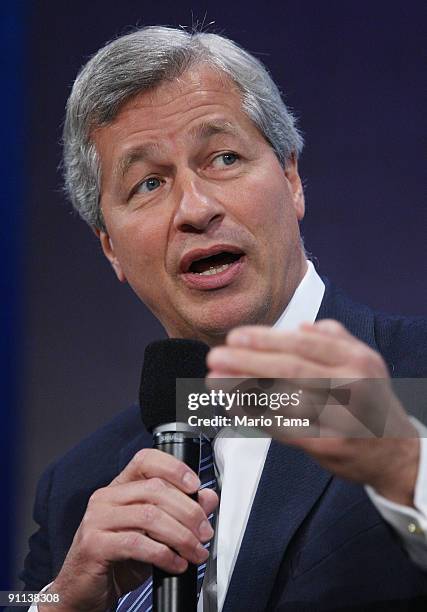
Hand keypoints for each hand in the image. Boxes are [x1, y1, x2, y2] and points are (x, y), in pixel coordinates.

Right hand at [42, 449, 217, 611]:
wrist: (83, 592)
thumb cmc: (117, 560)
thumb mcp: (153, 534)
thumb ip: (179, 513)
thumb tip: (208, 498)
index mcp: (120, 487)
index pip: (146, 460)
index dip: (174, 468)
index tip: (196, 486)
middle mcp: (106, 497)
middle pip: (155, 489)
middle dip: (188, 511)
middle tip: (205, 532)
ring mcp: (97, 519)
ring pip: (150, 516)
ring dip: (181, 535)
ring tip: (195, 551)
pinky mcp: (94, 544)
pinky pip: (137, 543)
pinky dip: (163, 554)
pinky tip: (176, 564)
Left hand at [207, 319, 419, 506]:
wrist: (394, 451)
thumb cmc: (370, 400)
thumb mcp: (364, 360)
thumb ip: (334, 338)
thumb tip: (300, 327)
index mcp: (356, 359)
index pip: (303, 344)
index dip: (266, 339)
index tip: (235, 337)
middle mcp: (350, 385)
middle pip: (290, 369)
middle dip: (247, 361)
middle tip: (215, 356)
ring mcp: (340, 418)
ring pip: (283, 400)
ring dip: (244, 390)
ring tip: (215, 381)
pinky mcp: (328, 445)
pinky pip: (285, 428)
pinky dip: (256, 417)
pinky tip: (234, 407)